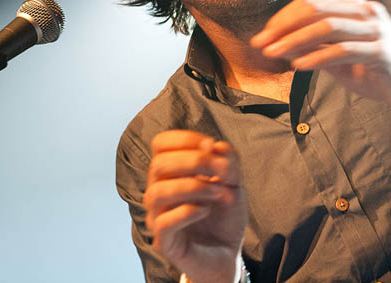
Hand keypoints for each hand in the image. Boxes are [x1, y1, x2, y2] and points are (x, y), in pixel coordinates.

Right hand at [143, 130, 246, 282]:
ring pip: (157, 193)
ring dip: (193, 187)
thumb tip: (214, 145)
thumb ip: (228, 162)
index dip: (186, 139)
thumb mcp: (234, 183)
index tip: (211, 146)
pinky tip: (206, 210)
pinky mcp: (164, 241)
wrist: (228, 251)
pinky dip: (188, 212)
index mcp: (171, 173)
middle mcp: (159, 191)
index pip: (160, 144)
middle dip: (194, 162)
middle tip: (221, 171)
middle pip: (158, 164)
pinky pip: (164, 222)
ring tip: (218, 192)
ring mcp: (158, 217)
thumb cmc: (224, 215)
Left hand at [250, 0, 390, 114]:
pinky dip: (317, 57)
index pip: (312, 3)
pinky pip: (343, 50)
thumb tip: (281, 45)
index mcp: (357, 7)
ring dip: (295, 40)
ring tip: (274, 53)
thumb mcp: (342, 58)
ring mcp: (377, 30)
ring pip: (327, 27)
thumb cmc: (379, 72)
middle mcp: (367, 12)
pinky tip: (299, 66)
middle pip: (316, 10)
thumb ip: (317, 48)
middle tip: (261, 43)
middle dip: (283, 26)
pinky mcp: (382, 52)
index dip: (283, 18)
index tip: (263, 35)